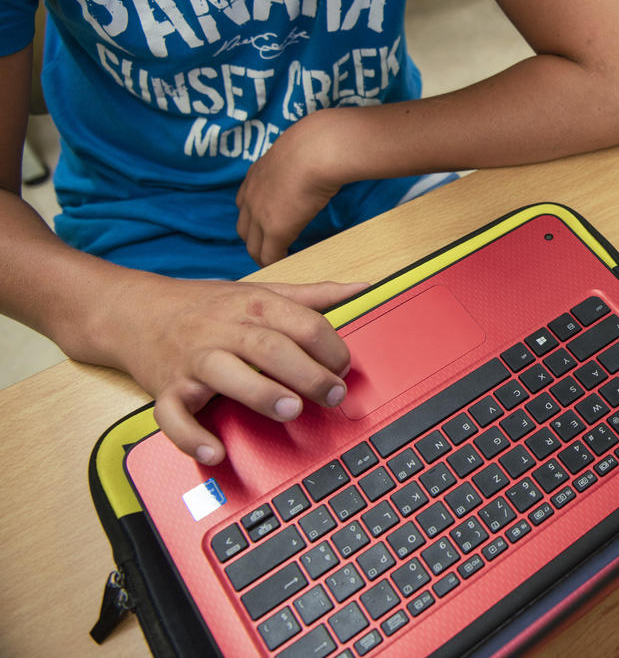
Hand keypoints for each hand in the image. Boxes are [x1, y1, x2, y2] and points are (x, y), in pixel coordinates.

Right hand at [113, 277, 368, 464]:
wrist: (134, 311)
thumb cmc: (207, 306)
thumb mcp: (261, 291)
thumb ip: (313, 295)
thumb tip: (362, 288)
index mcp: (253, 305)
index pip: (302, 323)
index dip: (332, 347)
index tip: (345, 368)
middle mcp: (223, 330)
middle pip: (270, 347)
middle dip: (307, 373)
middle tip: (333, 394)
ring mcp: (193, 360)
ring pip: (226, 374)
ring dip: (260, 393)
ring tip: (290, 409)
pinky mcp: (167, 388)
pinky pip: (174, 416)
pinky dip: (192, 437)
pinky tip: (215, 452)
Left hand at [236, 112, 344, 266]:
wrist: (317, 150)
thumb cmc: (317, 143)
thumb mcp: (300, 148)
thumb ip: (301, 156)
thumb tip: (320, 151)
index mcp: (256, 175)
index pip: (245, 203)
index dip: (255, 217)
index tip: (266, 225)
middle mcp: (251, 196)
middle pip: (243, 228)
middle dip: (254, 240)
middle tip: (269, 250)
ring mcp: (259, 214)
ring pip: (253, 246)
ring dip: (263, 255)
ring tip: (277, 262)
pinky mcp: (274, 230)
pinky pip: (269, 256)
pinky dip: (276, 262)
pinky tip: (287, 265)